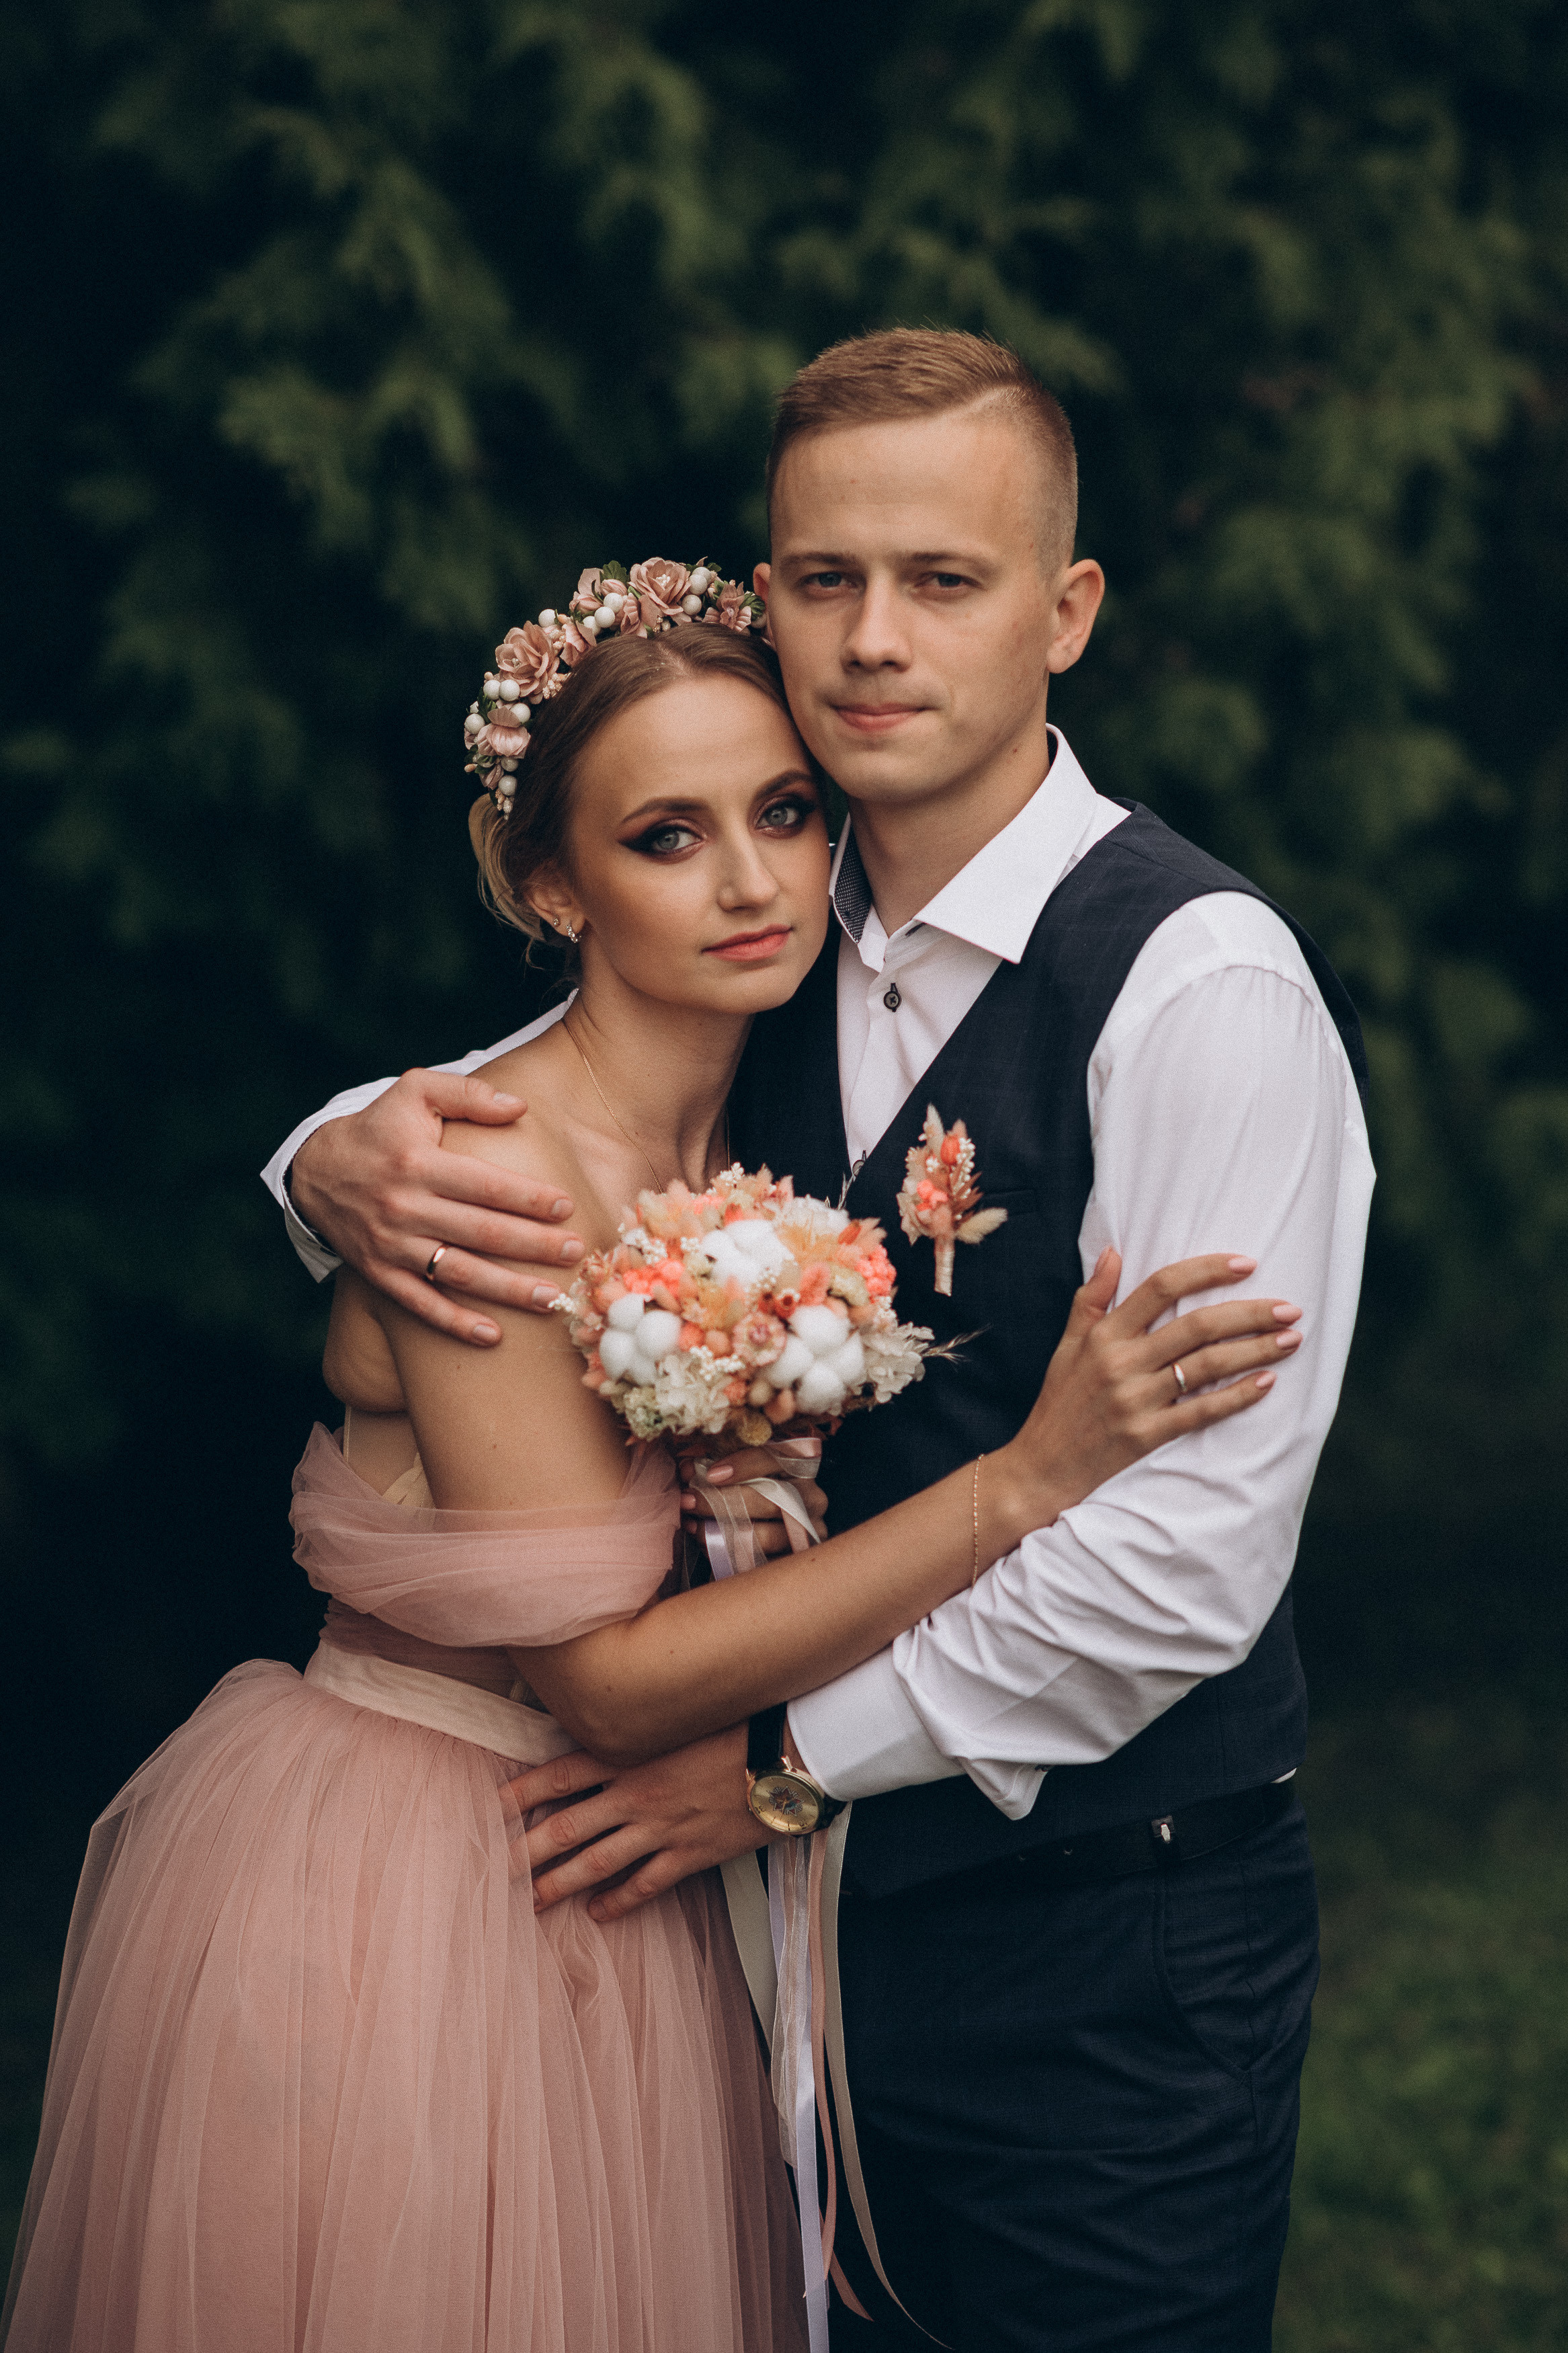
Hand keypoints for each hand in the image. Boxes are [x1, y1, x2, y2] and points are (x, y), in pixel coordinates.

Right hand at [289, 1069, 585, 1343]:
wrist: (315, 1171)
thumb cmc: (379, 1127)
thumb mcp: (414, 1091)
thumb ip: (467, 1093)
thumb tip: (520, 1106)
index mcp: (418, 1162)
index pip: (484, 1185)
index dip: (528, 1198)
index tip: (567, 1208)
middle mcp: (404, 1206)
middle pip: (481, 1232)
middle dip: (533, 1246)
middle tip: (577, 1254)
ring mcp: (390, 1245)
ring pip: (458, 1274)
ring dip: (508, 1291)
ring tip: (553, 1300)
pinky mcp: (378, 1274)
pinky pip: (420, 1304)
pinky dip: (455, 1324)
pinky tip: (494, 1337)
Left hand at [507, 1726, 767, 1921]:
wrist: (785, 1759)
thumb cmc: (736, 1728)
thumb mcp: (679, 1720)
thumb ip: (641, 1731)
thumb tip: (610, 1733)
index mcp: (632, 1756)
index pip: (562, 1774)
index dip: (523, 1792)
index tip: (493, 1808)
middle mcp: (637, 1794)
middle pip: (567, 1826)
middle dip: (526, 1850)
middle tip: (494, 1869)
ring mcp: (661, 1829)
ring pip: (597, 1863)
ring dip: (560, 1883)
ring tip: (530, 1901)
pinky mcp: (689, 1856)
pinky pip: (644, 1885)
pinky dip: (618, 1901)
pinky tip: (597, 1913)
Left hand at [678, 1449, 829, 1560]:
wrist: (770, 1535)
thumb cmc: (751, 1495)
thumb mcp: (742, 1475)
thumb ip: (720, 1470)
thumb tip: (688, 1470)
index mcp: (800, 1469)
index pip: (777, 1459)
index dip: (744, 1464)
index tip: (711, 1474)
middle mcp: (813, 1499)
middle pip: (769, 1501)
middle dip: (721, 1501)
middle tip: (686, 1501)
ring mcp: (810, 1533)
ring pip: (765, 1536)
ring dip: (721, 1531)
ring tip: (692, 1526)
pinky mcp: (797, 1561)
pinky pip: (761, 1562)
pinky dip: (730, 1554)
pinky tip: (707, 1546)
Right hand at [1000, 1247, 1301, 1523]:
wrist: (1041, 1467)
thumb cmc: (1059, 1402)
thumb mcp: (1067, 1344)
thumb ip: (1092, 1298)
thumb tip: (1113, 1250)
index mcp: (1104, 1334)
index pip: (1161, 1286)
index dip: (1207, 1270)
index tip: (1247, 1264)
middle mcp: (1121, 1362)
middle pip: (1197, 1325)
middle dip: (1250, 1313)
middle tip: (1290, 1308)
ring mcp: (1136, 1400)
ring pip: (1208, 1365)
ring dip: (1256, 1350)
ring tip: (1291, 1340)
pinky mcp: (1147, 1435)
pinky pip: (1202, 1412)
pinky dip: (1237, 1396)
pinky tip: (1266, 1382)